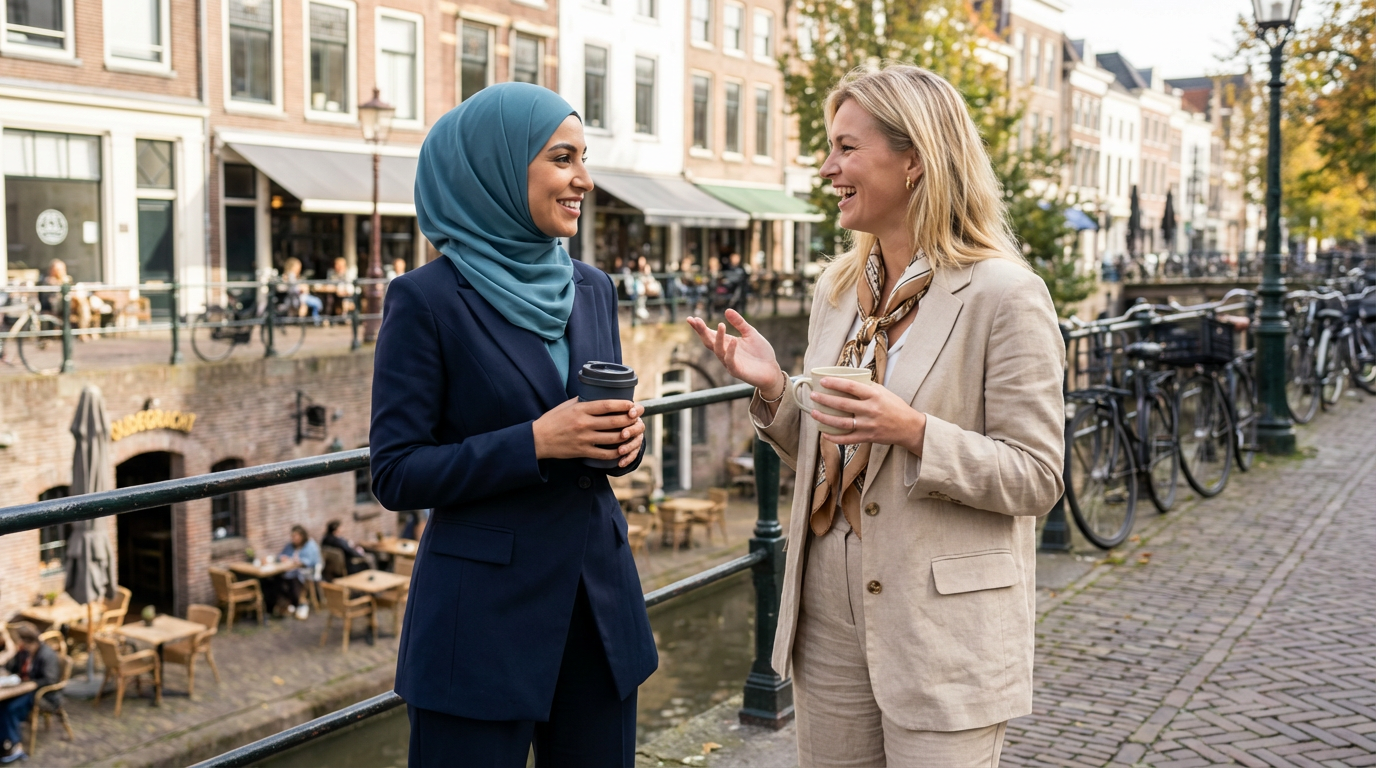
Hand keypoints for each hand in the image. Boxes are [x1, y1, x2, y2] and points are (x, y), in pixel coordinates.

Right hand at [533, 398, 646, 467]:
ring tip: (634, 431)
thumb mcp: (566, 406)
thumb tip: (599, 396)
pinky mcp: (582, 452)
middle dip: (630, 418)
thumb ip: (582, 402)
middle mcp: (584, 423)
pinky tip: (623, 449)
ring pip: (613, 437)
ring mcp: (584, 439)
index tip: (632, 404)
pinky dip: (616, 452)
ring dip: (626, 435)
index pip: (606, 405)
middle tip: (639, 416)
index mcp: (580, 409)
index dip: (622, 404)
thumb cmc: (552, 420)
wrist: (538, 440)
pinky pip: (604, 454)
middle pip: (614, 421)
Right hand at [686, 309, 781, 394]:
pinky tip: (733, 340)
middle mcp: (724, 353)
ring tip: (721, 325)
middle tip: (695, 321)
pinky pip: (730, 361)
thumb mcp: (750, 333)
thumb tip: (727, 310)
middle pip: (709, 342)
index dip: (700, 327)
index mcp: (726, 343)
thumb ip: (739, 323)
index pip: (709, 334)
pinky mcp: (737, 371)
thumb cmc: (760, 352)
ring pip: (718, 351)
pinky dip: (730, 351)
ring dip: (718, 338)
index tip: (691, 318)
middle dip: (701, 332)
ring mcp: (729, 362)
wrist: (771, 370)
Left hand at [809, 377, 927, 455]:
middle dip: (824, 399)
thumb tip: (848, 381)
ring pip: (841, 422)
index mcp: (874, 395)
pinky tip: (824, 434)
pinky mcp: (868, 437)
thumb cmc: (895, 407)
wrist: (909, 427)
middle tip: (813, 396)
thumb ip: (867, 387)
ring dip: (825, 418)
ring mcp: (868, 425)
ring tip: (814, 412)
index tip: (823, 381)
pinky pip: (848, 439)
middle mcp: (870, 409)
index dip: (834, 383)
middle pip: (842, 404)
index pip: (850, 387)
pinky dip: (834, 438)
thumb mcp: (883, 392)